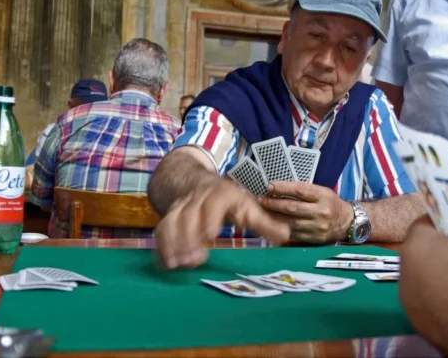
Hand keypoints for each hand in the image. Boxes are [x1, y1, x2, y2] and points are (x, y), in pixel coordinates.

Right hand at [154, 178, 289, 268]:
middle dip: (188, 236)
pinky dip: (161, 246)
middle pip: (189, 215)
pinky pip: (161, 229)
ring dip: (172, 243)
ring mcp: (181, 207)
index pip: (214, 202)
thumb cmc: (228, 199)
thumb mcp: (248, 206)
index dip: (210, 217)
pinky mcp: (169, 217)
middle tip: (192, 259)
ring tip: (177, 264)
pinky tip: (166, 263)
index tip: (210, 234)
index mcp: (220, 194)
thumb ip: (265, 223)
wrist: (196, 182)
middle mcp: (197, 199)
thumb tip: (286, 235)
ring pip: (172, 221)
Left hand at [258, 181, 353, 243]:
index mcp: (323, 196)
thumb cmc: (331, 203)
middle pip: (292, 208)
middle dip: (274, 203)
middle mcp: (321, 212)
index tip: (270, 186)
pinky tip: (272, 225)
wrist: (347, 223)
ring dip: (274, 217)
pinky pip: (294, 234)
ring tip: (263, 212)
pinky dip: (281, 229)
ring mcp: (317, 227)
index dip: (283, 188)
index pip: (300, 190)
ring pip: (290, 222)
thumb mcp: (323, 192)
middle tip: (261, 200)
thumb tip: (281, 188)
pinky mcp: (313, 239)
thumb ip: (305, 191)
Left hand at [399, 221, 447, 355]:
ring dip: (447, 284)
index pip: (422, 225)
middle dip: (444, 256)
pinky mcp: (429, 335)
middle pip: (423, 259)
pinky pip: (441, 312)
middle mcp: (405, 280)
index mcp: (415, 249)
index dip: (443, 223)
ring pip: (430, 287)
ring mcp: (415, 312)